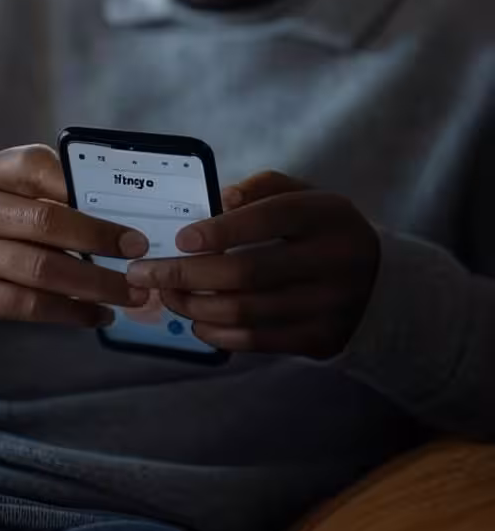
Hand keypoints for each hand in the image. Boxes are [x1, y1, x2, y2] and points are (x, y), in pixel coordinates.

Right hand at [0, 145, 148, 326]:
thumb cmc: (3, 218)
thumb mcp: (15, 190)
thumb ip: (57, 190)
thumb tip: (123, 212)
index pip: (34, 166)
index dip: (75, 180)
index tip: (119, 199)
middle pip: (46, 222)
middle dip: (99, 236)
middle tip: (139, 248)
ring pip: (44, 270)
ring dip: (97, 284)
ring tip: (133, 293)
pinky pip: (34, 306)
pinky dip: (75, 313)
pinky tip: (103, 314)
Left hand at [127, 172, 379, 357]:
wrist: (383, 285)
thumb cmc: (324, 231)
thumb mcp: (305, 195)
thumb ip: (263, 188)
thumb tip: (216, 202)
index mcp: (326, 215)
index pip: (269, 219)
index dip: (221, 231)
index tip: (181, 239)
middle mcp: (332, 261)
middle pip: (249, 272)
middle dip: (188, 275)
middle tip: (147, 273)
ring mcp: (329, 305)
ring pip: (248, 311)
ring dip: (195, 306)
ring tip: (166, 295)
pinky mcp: (321, 340)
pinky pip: (259, 341)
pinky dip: (220, 334)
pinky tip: (195, 321)